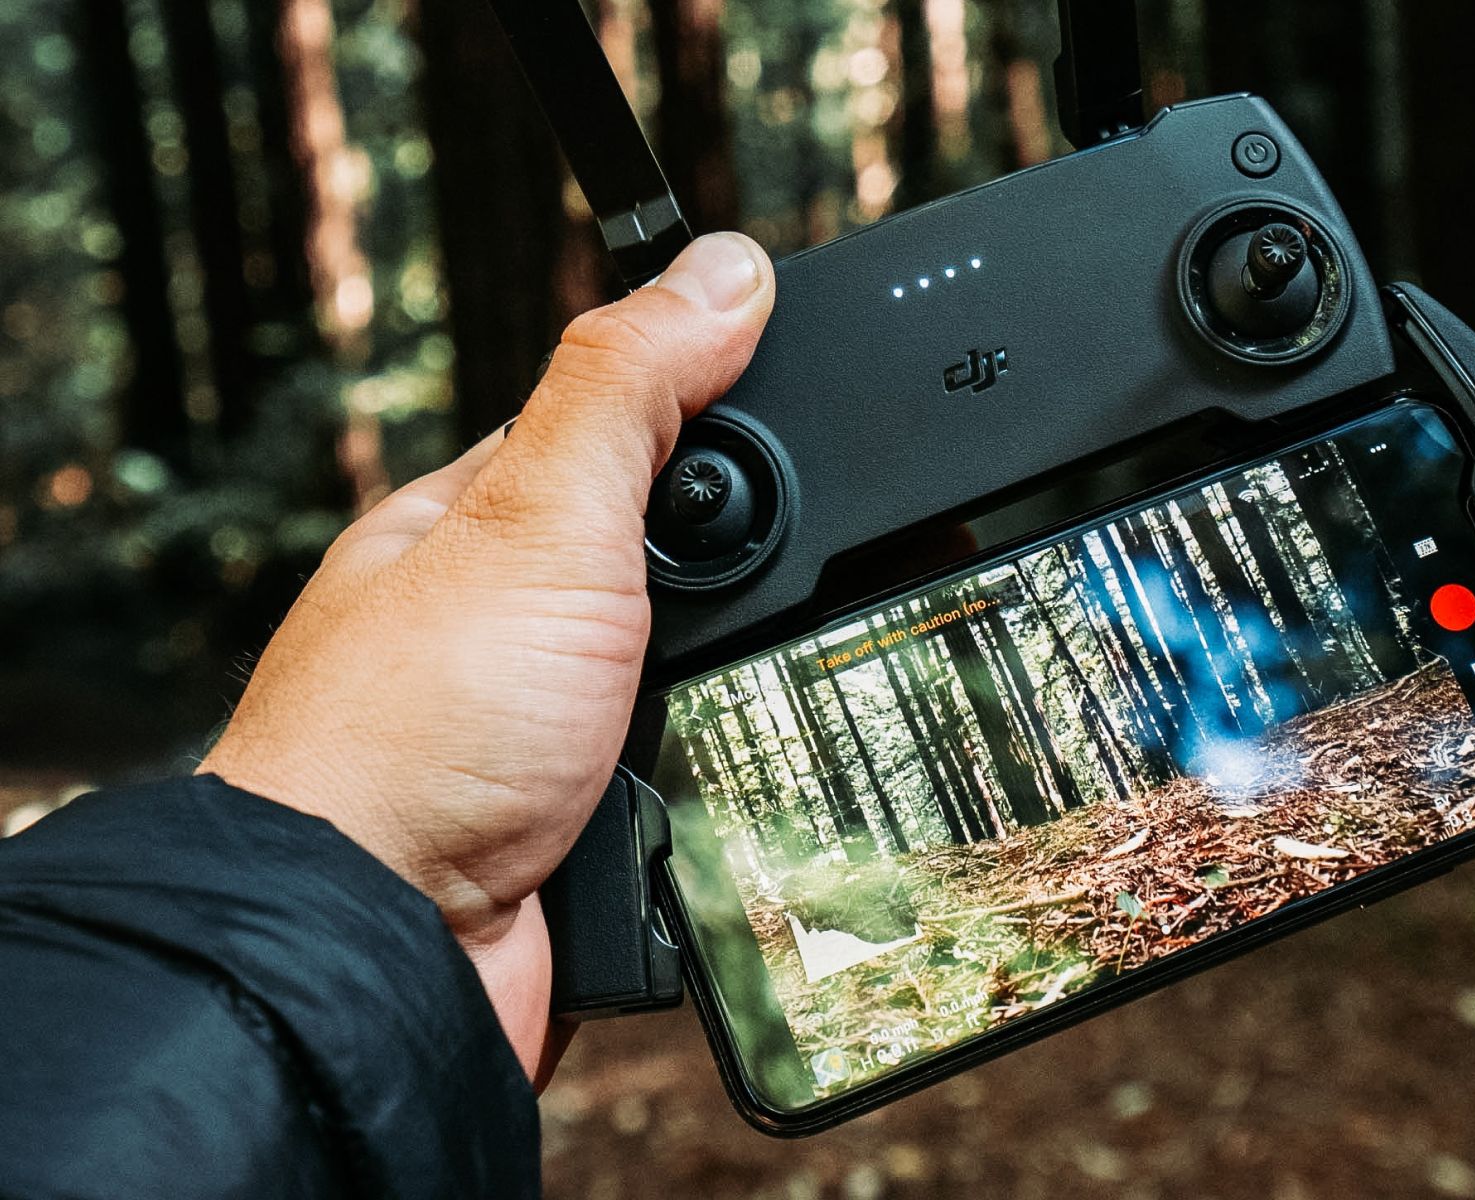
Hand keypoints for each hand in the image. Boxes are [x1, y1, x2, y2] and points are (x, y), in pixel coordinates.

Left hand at [200, 233, 774, 1084]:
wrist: (375, 960)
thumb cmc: (406, 742)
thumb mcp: (537, 522)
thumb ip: (628, 389)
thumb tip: (719, 271)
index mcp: (480, 529)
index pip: (627, 435)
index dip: (724, 424)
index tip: (821, 420)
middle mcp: (509, 631)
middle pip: (683, 573)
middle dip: (741, 592)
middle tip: (740, 610)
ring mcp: (548, 740)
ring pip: (705, 689)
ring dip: (736, 703)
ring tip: (722, 712)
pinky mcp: (588, 839)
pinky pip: (700, 794)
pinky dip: (725, 797)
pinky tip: (723, 793)